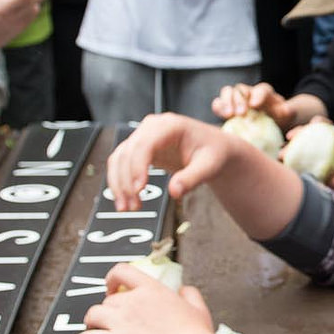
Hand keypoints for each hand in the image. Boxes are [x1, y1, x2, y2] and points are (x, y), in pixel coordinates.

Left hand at [70, 266, 215, 333]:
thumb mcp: (198, 308)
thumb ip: (189, 294)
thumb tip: (184, 290)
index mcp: (152, 289)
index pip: (122, 272)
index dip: (112, 279)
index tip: (112, 288)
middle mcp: (132, 302)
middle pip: (107, 300)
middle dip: (107, 309)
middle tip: (110, 319)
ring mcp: (122, 322)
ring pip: (93, 315)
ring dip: (90, 322)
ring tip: (91, 328)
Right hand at [107, 113, 229, 209]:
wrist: (215, 150)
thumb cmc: (214, 153)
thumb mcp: (209, 166)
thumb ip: (192, 178)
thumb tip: (174, 192)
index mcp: (170, 125)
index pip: (145, 144)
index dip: (137, 166)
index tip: (139, 189)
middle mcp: (152, 127)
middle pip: (128, 152)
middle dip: (126, 181)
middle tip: (133, 206)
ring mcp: (143, 136)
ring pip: (119, 158)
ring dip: (118, 184)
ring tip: (126, 207)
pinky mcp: (139, 149)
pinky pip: (120, 163)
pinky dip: (119, 182)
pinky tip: (124, 200)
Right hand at [210, 81, 292, 124]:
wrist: (272, 121)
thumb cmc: (280, 117)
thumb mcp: (288, 114)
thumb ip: (289, 111)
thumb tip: (286, 110)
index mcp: (265, 93)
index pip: (262, 89)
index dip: (258, 95)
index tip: (255, 105)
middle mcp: (250, 92)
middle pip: (241, 88)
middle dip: (239, 99)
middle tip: (241, 113)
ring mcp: (237, 99)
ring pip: (227, 92)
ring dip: (226, 102)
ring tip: (229, 114)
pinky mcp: (228, 108)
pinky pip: (219, 103)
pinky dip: (218, 107)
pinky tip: (221, 115)